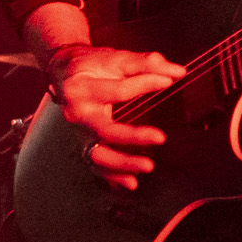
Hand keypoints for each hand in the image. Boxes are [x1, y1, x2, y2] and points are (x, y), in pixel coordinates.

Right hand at [50, 46, 183, 189]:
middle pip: (104, 130)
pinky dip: (113, 177)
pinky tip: (132, 182)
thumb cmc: (91, 66)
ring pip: (97, 155)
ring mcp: (78, 133)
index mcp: (82, 88)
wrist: (64, 74)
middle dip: (132, 137)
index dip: (145, 84)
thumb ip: (146, 63)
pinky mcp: (83, 144)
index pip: (118, 90)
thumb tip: (177, 72)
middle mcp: (76, 113)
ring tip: (148, 166)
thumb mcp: (115, 58)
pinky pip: (96, 166)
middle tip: (160, 137)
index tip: (167, 82)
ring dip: (122, 164)